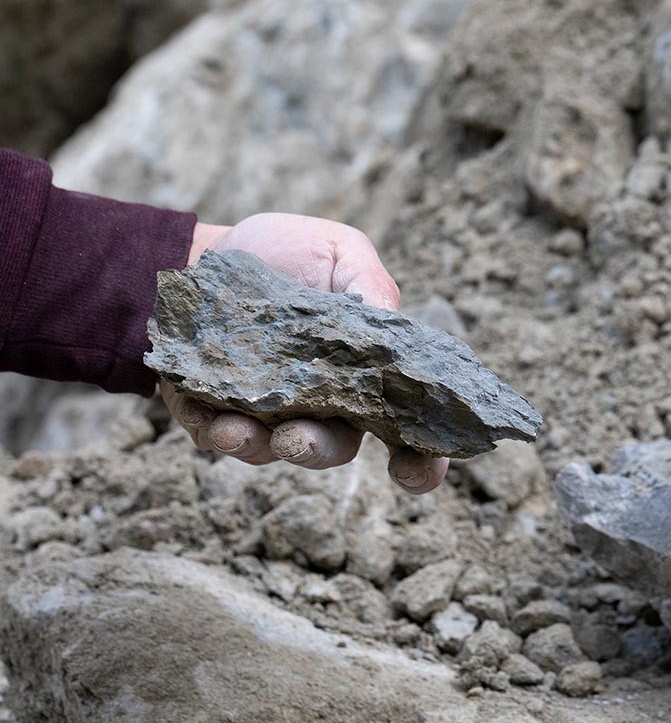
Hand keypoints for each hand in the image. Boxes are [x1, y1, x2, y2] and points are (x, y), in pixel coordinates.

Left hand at [162, 213, 448, 493]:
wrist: (208, 252)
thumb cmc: (288, 251)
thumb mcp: (340, 251)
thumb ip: (370, 285)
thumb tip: (391, 318)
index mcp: (368, 374)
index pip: (406, 432)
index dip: (420, 461)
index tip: (413, 471)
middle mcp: (324, 403)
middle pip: (335, 447)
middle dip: (317, 450)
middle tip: (297, 440)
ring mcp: (270, 413)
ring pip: (271, 449)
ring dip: (255, 445)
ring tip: (234, 430)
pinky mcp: (216, 412)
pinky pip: (215, 434)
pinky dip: (209, 426)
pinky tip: (199, 410)